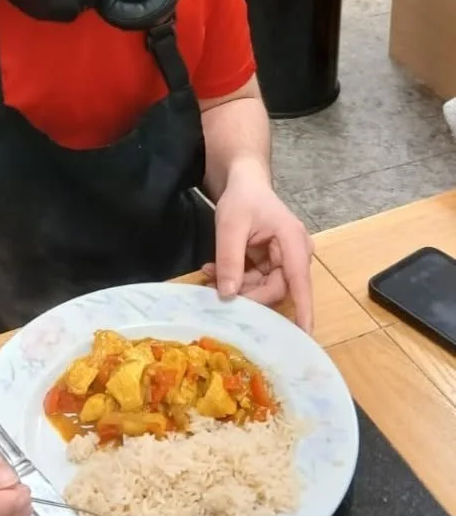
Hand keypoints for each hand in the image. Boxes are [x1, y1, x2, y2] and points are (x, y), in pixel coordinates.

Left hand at [202, 162, 314, 332]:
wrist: (244, 181)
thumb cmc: (243, 197)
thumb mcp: (230, 226)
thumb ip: (230, 260)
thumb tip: (228, 295)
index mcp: (293, 242)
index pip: (300, 282)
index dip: (303, 310)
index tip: (304, 335)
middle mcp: (295, 254)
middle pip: (277, 288)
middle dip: (248, 294)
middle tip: (218, 293)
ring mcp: (283, 259)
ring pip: (264, 286)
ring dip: (238, 286)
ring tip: (210, 275)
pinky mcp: (271, 261)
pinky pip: (256, 279)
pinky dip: (236, 278)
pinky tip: (214, 270)